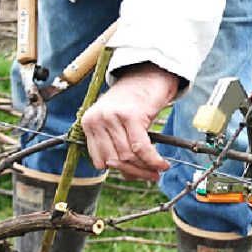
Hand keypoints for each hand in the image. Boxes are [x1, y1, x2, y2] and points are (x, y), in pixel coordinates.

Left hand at [81, 63, 179, 180]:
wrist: (149, 74)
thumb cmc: (135, 101)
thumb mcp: (120, 125)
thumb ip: (119, 147)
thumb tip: (129, 175)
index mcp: (89, 123)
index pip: (100, 161)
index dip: (120, 172)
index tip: (136, 175)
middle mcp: (97, 119)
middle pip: (115, 160)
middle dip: (136, 172)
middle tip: (152, 176)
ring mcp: (112, 117)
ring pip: (128, 156)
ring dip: (146, 167)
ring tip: (158, 170)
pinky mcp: (130, 115)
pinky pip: (141, 147)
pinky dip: (152, 160)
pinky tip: (162, 163)